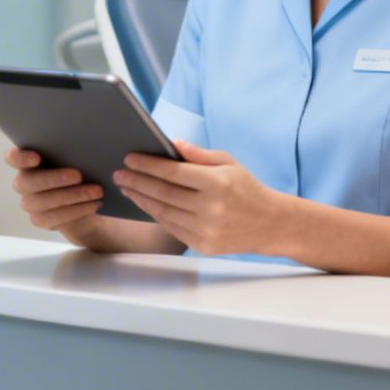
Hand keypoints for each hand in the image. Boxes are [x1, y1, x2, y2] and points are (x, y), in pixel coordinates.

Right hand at [6, 146, 110, 244]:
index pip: (13, 158)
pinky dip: (75, 211)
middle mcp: (24, 181)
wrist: (90, 199)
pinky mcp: (40, 219)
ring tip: (95, 192)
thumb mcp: (83, 158)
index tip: (37, 157)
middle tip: (79, 176)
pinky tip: (93, 204)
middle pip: (27, 182)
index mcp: (28, 160)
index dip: (20, 158)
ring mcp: (30, 202)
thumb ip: (81, 153)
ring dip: (71, 196)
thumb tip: (96, 160)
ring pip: (41, 201)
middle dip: (54, 179)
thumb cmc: (83, 170)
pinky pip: (52, 218)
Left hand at [114, 140, 282, 255]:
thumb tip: (172, 144)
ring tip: (127, 188)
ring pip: (163, 212)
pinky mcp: (203, 245)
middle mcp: (211, 208)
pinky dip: (155, 214)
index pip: (173, 172)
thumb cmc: (246, 188)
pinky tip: (145, 203)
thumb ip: (199, 155)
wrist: (270, 224)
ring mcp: (206, 230)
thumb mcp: (229, 163)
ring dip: (141, 198)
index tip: (129, 158)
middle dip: (136, 181)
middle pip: (163, 193)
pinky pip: (171, 228)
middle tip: (119, 173)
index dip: (147, 164)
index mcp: (217, 183)